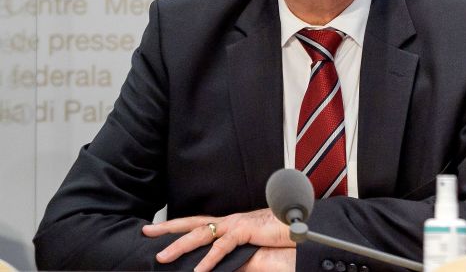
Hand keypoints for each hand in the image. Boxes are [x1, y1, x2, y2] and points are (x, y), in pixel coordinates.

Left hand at [142, 208, 292, 271]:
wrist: (297, 226)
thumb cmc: (277, 235)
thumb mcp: (249, 246)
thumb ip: (231, 255)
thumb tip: (219, 265)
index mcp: (228, 225)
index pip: (197, 224)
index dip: (176, 227)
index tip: (157, 230)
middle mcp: (228, 222)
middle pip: (192, 223)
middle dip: (168, 227)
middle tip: (146, 232)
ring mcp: (235, 225)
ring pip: (201, 234)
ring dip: (180, 245)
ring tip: (162, 256)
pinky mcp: (245, 231)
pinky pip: (222, 247)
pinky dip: (208, 260)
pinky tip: (198, 271)